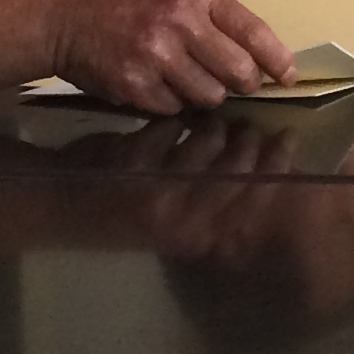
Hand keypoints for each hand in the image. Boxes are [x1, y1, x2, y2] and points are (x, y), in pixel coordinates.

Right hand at [53, 0, 293, 111]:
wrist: (65, 15)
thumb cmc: (128, 1)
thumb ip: (215, 17)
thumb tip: (260, 58)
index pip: (253, 31)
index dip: (277, 59)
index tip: (288, 74)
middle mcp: (179, 23)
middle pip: (238, 71)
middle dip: (244, 84)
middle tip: (240, 85)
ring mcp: (155, 56)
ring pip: (208, 96)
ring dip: (206, 95)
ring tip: (188, 79)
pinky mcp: (134, 84)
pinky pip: (173, 108)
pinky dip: (171, 102)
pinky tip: (157, 84)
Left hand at [111, 111, 303, 251]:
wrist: (65, 213)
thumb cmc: (132, 221)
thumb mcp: (181, 223)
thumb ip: (220, 201)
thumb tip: (266, 167)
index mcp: (201, 233)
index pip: (256, 194)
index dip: (277, 163)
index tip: (288, 136)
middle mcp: (183, 217)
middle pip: (237, 169)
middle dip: (250, 141)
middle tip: (253, 124)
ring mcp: (156, 189)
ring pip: (206, 143)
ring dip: (216, 126)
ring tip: (217, 119)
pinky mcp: (132, 162)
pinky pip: (168, 129)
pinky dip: (173, 122)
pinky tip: (176, 122)